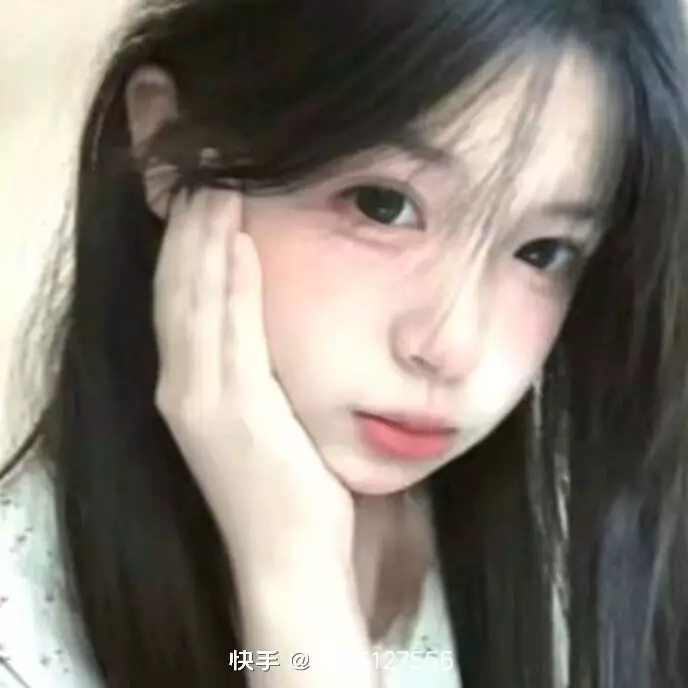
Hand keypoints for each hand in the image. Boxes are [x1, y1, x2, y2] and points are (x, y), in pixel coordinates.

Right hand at [152, 189, 354, 575]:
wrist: (288, 558)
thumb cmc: (285, 493)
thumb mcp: (263, 424)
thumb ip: (256, 375)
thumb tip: (275, 326)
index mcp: (185, 391)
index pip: (178, 303)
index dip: (183, 248)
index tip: (199, 200)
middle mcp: (181, 390)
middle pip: (177, 292)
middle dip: (189, 230)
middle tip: (206, 174)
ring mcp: (202, 400)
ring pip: (196, 301)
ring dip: (207, 241)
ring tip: (219, 188)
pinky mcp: (234, 410)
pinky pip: (230, 332)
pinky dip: (233, 283)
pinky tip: (243, 244)